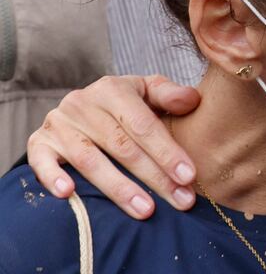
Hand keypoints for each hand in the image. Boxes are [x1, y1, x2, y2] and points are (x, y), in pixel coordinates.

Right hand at [26, 75, 200, 218]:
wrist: (82, 107)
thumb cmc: (125, 104)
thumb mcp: (147, 91)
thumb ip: (169, 95)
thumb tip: (192, 100)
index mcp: (112, 89)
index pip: (143, 124)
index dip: (167, 151)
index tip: (189, 176)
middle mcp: (82, 104)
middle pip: (122, 146)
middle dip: (154, 176)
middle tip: (180, 200)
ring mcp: (59, 124)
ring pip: (90, 160)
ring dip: (119, 188)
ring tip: (146, 210)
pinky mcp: (39, 142)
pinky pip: (41, 161)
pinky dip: (53, 177)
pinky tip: (69, 194)